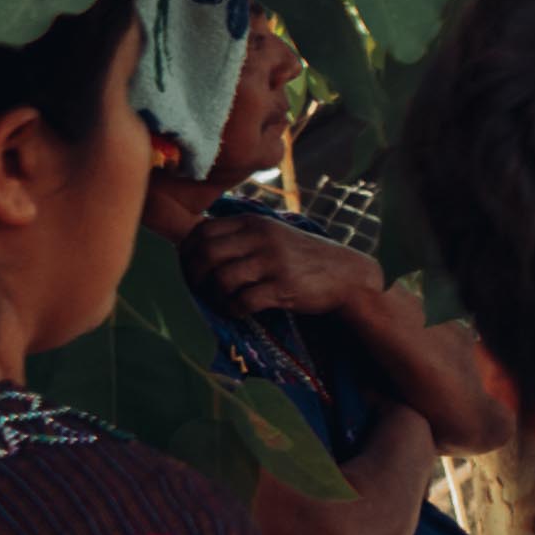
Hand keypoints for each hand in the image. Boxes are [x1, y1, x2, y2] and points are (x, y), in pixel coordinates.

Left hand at [182, 210, 384, 322]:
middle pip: (206, 254)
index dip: (187, 252)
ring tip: (223, 301)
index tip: (191, 268)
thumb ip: (240, 237)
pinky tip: (239, 311)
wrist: (347, 275)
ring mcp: (273, 262)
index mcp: (254, 222)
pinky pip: (242, 301)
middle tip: (200, 289)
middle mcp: (262, 238)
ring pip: (221, 279)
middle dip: (194, 276)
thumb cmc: (303, 258)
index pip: (202, 231)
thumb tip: (194, 248)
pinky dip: (233, 310)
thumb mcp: (272, 235)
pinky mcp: (283, 287)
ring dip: (214, 296)